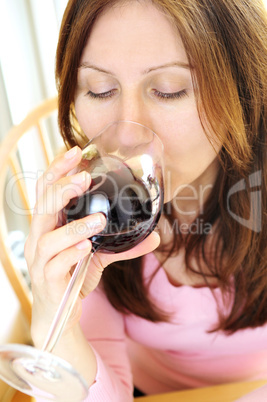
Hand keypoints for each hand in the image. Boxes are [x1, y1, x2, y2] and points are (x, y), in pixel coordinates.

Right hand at [25, 146, 159, 346]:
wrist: (59, 314)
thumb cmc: (73, 277)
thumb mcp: (99, 257)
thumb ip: (123, 245)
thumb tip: (155, 237)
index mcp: (48, 226)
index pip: (46, 190)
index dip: (57, 169)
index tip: (76, 151)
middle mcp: (39, 239)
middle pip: (41, 206)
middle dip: (63, 188)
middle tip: (85, 176)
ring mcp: (40, 261)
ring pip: (48, 237)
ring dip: (74, 226)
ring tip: (100, 219)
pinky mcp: (48, 281)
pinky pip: (55, 265)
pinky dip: (71, 253)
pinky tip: (87, 248)